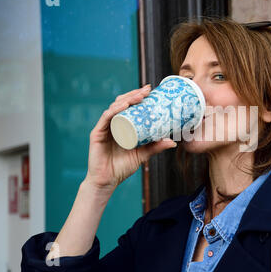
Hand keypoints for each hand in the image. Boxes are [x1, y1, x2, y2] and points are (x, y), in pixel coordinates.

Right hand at [83, 84, 176, 198]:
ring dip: (127, 99)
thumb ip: (155, 147)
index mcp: (121, 125)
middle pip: (122, 103)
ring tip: (139, 96)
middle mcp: (112, 123)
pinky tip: (124, 105)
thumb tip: (173, 142)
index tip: (151, 90)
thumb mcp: (143, 154)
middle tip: (147, 90)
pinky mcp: (97, 133)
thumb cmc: (122, 167)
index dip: (138, 96)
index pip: (129, 106)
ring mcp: (104, 127)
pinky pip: (106, 118)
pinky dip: (115, 110)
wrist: (107, 181)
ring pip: (115, 107)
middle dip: (134, 94)